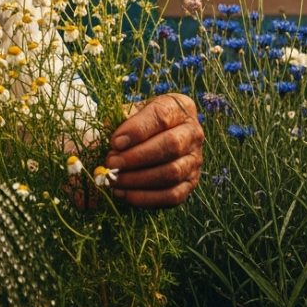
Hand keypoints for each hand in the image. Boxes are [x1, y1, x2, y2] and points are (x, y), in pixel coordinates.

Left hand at [105, 93, 203, 207]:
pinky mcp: (190, 183)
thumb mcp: (132, 111)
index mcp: (180, 108)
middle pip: (171, 146)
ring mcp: (194, 160)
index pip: (161, 116)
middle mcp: (193, 133)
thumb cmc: (140, 123)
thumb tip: (114, 138)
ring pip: (171, 173)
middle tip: (111, 163)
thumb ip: (122, 119)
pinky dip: (145, 197)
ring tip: (114, 179)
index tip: (115, 142)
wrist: (155, 139)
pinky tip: (123, 193)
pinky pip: (172, 195)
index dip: (137, 130)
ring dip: (138, 179)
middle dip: (137, 157)